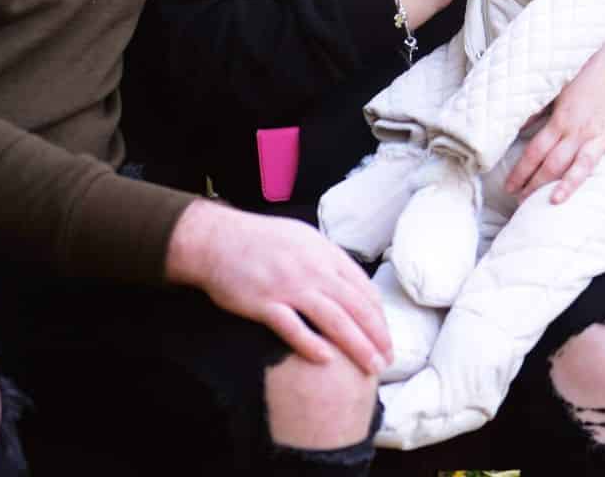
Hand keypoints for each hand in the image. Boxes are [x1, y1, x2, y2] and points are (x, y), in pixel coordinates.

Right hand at [166, 200, 391, 375]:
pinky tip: (327, 360)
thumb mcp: (303, 239)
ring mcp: (289, 286)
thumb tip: (351, 283)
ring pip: (333, 319)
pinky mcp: (264, 303)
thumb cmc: (261, 240)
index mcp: (325, 253)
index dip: (379, 316)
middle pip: (355, 307)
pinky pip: (293, 327)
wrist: (217, 239)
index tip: (386, 337)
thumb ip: (328, 260)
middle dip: (376, 336)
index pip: (363, 288)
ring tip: (371, 366)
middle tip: (388, 360)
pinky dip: (311, 344)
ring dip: (356, 345)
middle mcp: (313, 269)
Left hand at [505, 24, 604, 204]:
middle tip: (523, 202)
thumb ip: (539, 111)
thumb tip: (516, 127)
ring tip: (555, 202)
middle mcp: (579, 130)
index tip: (510, 188)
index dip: (520, 171)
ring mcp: (604, 134)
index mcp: (561, 119)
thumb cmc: (588, 75)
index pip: (535, 151)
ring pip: (583, 164)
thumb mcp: (557, 89)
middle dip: (535, 184)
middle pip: (553, 162)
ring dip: (569, 184)